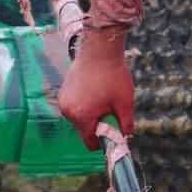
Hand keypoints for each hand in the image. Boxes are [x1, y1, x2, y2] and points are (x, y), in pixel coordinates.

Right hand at [58, 30, 134, 148]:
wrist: (100, 49)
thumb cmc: (113, 76)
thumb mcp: (125, 103)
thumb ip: (126, 125)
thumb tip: (127, 138)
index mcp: (82, 117)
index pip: (90, 142)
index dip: (103, 141)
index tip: (113, 132)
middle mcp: (68, 111)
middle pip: (84, 129)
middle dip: (98, 124)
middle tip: (110, 108)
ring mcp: (63, 100)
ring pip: (79, 117)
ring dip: (90, 113)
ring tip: (102, 96)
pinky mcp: (63, 91)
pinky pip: (75, 105)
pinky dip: (84, 103)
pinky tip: (95, 89)